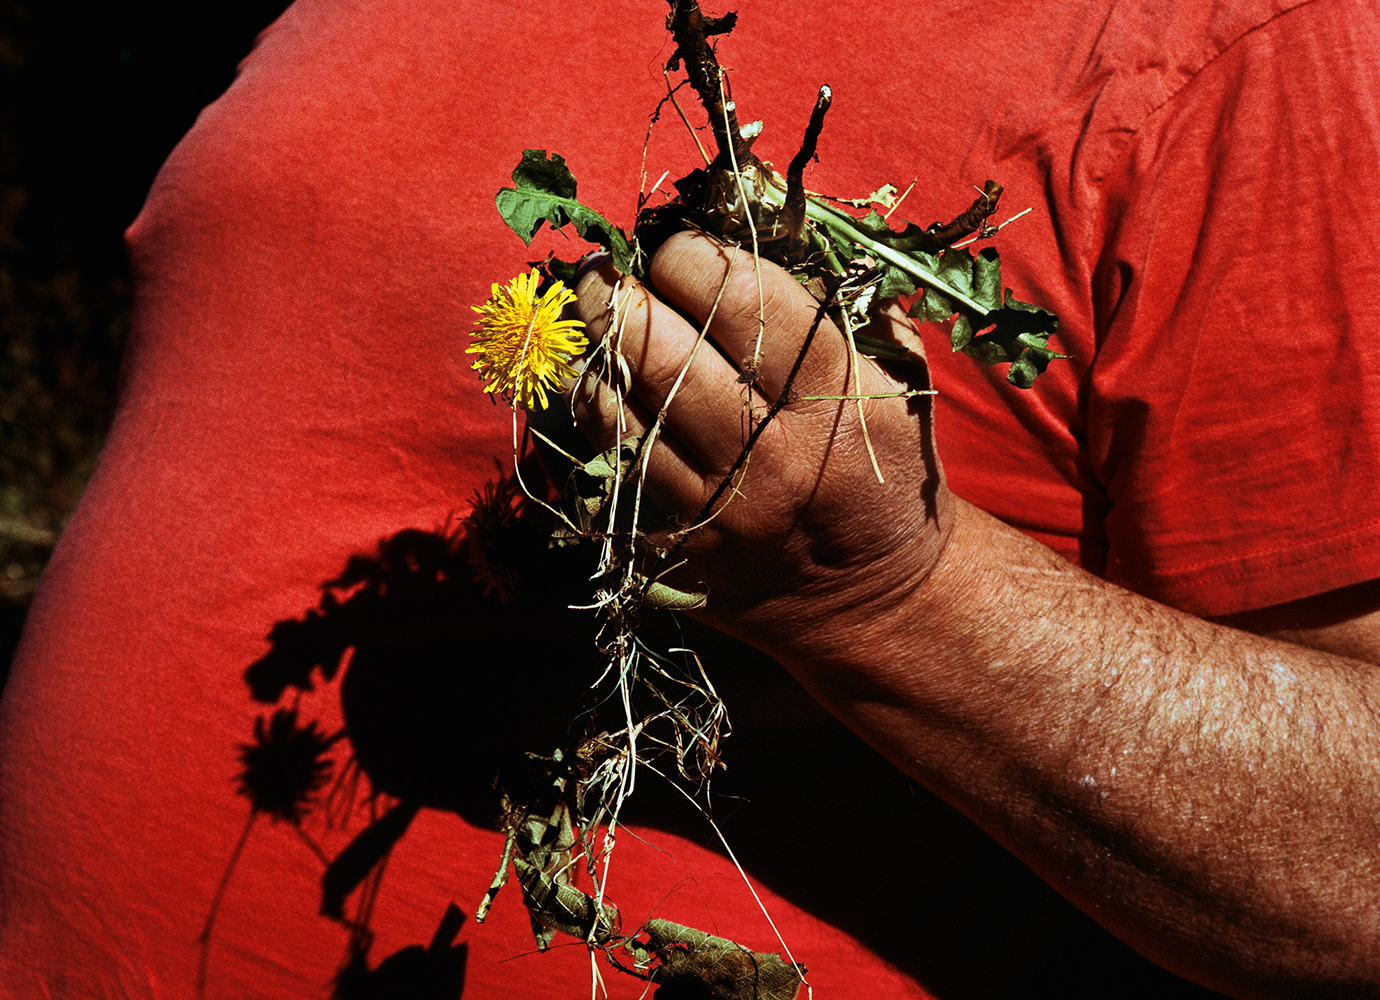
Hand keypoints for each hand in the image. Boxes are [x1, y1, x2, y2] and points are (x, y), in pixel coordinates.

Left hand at [569, 231, 954, 659]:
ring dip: (594, 353)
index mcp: (836, 395)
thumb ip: (848, 306)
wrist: (874, 599)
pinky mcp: (680, 546)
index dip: (693, 257)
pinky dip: (597, 415)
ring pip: (625, 413)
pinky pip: (614, 467)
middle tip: (601, 270)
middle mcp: (773, 452)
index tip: (676, 247)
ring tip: (589, 318)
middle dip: (620, 295)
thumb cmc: (884, 468)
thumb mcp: (899, 382)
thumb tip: (768, 232)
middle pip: (668, 354)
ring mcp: (720, 506)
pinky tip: (595, 383)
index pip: (746, 300)